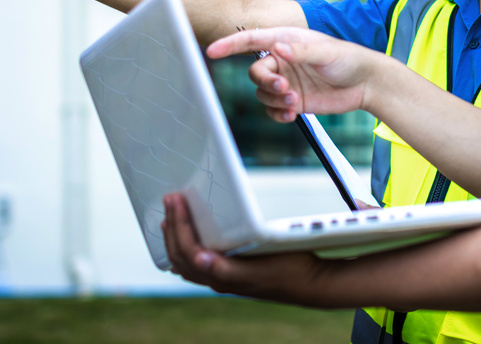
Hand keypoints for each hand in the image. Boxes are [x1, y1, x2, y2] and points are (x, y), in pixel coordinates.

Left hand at [160, 193, 324, 301]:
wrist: (311, 282)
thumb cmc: (290, 270)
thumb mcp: (262, 267)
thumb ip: (228, 269)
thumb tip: (200, 260)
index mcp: (222, 277)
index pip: (188, 251)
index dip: (179, 224)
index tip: (177, 199)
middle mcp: (217, 280)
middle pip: (180, 255)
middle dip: (172, 226)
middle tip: (170, 199)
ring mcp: (222, 278)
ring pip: (184, 262)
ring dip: (174, 238)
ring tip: (169, 217)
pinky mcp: (230, 273)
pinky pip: (196, 264)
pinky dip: (184, 250)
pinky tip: (186, 242)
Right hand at [206, 27, 386, 121]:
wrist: (366, 83)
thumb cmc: (349, 58)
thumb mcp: (326, 51)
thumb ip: (301, 50)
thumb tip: (278, 47)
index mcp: (287, 41)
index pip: (252, 40)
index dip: (230, 44)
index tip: (212, 50)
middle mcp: (283, 60)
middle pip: (256, 73)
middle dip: (266, 83)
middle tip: (284, 88)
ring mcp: (287, 80)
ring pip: (262, 93)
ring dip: (273, 100)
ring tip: (294, 101)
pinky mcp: (293, 99)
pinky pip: (272, 109)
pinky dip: (277, 113)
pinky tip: (291, 113)